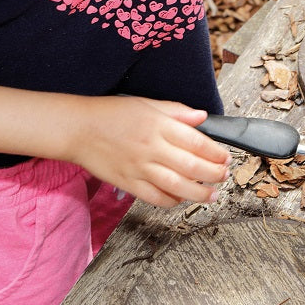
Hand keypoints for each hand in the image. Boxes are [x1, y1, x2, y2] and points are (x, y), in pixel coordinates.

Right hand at [66, 96, 231, 207]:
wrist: (78, 129)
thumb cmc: (112, 113)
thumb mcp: (147, 103)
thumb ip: (177, 111)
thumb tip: (202, 117)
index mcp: (158, 125)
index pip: (196, 142)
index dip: (216, 152)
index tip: (226, 157)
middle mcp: (151, 148)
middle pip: (191, 166)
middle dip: (213, 174)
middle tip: (224, 176)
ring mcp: (139, 168)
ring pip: (176, 186)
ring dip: (198, 193)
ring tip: (212, 195)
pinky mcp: (128, 183)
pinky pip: (154, 197)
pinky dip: (171, 200)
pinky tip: (181, 198)